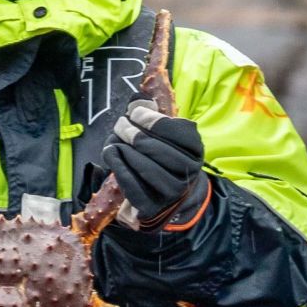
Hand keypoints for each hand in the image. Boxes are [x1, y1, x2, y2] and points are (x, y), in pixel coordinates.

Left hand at [101, 101, 207, 227]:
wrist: (173, 198)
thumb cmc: (167, 158)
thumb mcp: (169, 137)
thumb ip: (155, 117)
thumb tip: (137, 101)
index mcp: (195, 150)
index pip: (174, 131)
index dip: (151, 119)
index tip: (135, 113)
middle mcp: (187, 172)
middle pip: (154, 148)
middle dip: (131, 132)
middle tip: (120, 124)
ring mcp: (170, 191)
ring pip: (142, 165)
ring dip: (122, 147)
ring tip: (114, 138)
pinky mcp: (151, 205)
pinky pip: (130, 182)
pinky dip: (116, 164)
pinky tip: (111, 152)